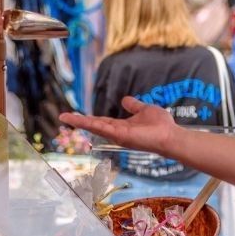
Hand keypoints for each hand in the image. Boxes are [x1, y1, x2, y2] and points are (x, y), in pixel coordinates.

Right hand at [59, 97, 178, 153]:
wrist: (171, 136)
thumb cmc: (162, 126)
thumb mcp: (144, 110)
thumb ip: (134, 106)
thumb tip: (125, 99)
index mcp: (122, 126)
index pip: (101, 121)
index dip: (88, 118)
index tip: (76, 115)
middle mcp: (117, 132)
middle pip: (94, 125)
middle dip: (78, 121)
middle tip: (63, 116)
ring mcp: (117, 135)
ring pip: (94, 126)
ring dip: (79, 122)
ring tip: (64, 117)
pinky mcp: (120, 135)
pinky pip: (102, 128)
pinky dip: (89, 124)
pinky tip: (78, 120)